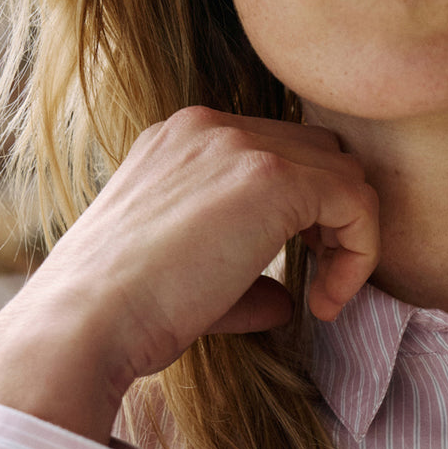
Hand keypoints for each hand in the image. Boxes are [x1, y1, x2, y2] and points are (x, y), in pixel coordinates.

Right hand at [0, 107, 379, 442]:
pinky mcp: (271, 179)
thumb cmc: (123, 315)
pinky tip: (326, 303)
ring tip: (325, 298)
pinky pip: (357, 203)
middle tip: (320, 280)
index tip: (300, 275)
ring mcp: (238, 145)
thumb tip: (286, 303)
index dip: (306, 214)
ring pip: (345, 174)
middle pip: (319, 152)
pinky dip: (360, 255)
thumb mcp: (186, 281)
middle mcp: (210, 128)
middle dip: (333, 217)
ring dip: (351, 240)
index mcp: (183, 142)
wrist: (87, 321)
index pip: (277, 152)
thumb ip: (242, 279)